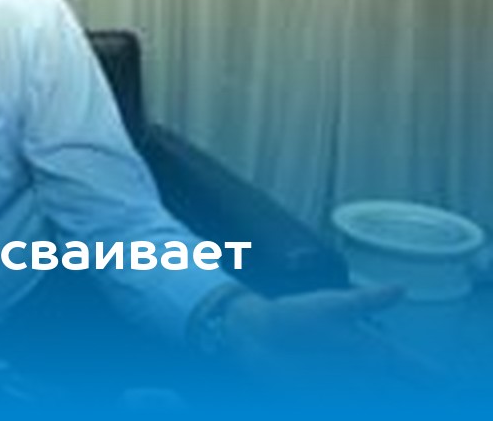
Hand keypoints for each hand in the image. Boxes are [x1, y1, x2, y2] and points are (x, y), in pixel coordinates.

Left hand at [219, 286, 439, 390]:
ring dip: (377, 399)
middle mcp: (357, 372)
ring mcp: (339, 388)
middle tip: (424, 398)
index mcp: (364, 348)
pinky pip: (339, 403)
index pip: (400, 362)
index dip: (421, 372)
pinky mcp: (315, 398)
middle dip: (405, 393)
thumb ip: (365, 301)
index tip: (443, 380)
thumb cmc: (292, 314)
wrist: (250, 331)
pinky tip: (350, 400)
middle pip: (389, 388)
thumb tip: (401, 288)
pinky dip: (346, 403)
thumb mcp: (330, 305)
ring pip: (368, 397)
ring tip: (391, 401)